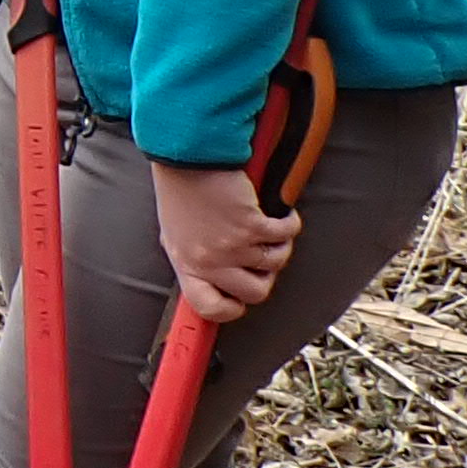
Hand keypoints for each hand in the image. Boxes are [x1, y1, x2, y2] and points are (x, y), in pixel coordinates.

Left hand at [153, 160, 298, 324]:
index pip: (208, 307)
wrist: (187, 157)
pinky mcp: (252, 226)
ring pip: (276, 263)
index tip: (240, 301)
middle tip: (262, 256)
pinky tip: (281, 214)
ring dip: (279, 245)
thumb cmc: (181, 191)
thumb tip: (214, 279)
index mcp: (186, 264)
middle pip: (256, 293)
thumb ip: (195, 259)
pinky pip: (286, 236)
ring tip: (270, 228)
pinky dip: (288, 224)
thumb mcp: (178, 234)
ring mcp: (231, 246)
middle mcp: (209, 261)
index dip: (230, 310)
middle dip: (266, 276)